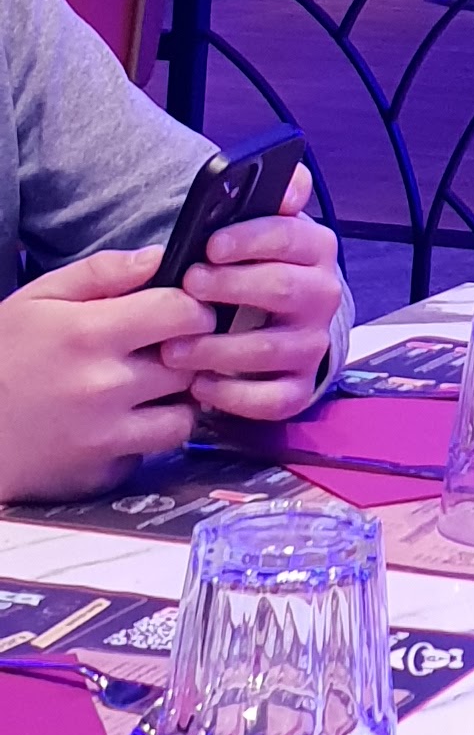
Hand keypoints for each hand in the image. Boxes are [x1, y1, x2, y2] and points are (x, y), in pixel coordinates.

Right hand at [0, 252, 214, 499]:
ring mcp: (106, 437)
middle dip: (189, 353)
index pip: (182, 313)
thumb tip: (158, 258)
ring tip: (151, 388)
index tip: (183, 310)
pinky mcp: (102, 475)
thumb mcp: (38, 299)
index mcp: (90, 333)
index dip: (193, 307)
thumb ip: (101, 273)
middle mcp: (105, 387)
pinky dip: (144, 438)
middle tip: (167, 349)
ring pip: (184, 418)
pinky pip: (149, 453)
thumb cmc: (1, 357)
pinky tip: (121, 422)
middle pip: (190, 365)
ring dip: (176, 401)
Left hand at [156, 167, 345, 421]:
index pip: (290, 237)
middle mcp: (322, 296)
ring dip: (219, 349)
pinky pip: (272, 400)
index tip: (209, 245)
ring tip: (173, 348)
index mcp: (315, 249)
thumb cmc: (254, 265)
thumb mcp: (263, 224)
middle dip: (231, 288)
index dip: (248, 241)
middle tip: (188, 286)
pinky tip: (200, 385)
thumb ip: (275, 196)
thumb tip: (290, 182)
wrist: (274, 320)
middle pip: (283, 290)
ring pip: (272, 349)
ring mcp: (311, 346)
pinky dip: (233, 396)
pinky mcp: (298, 389)